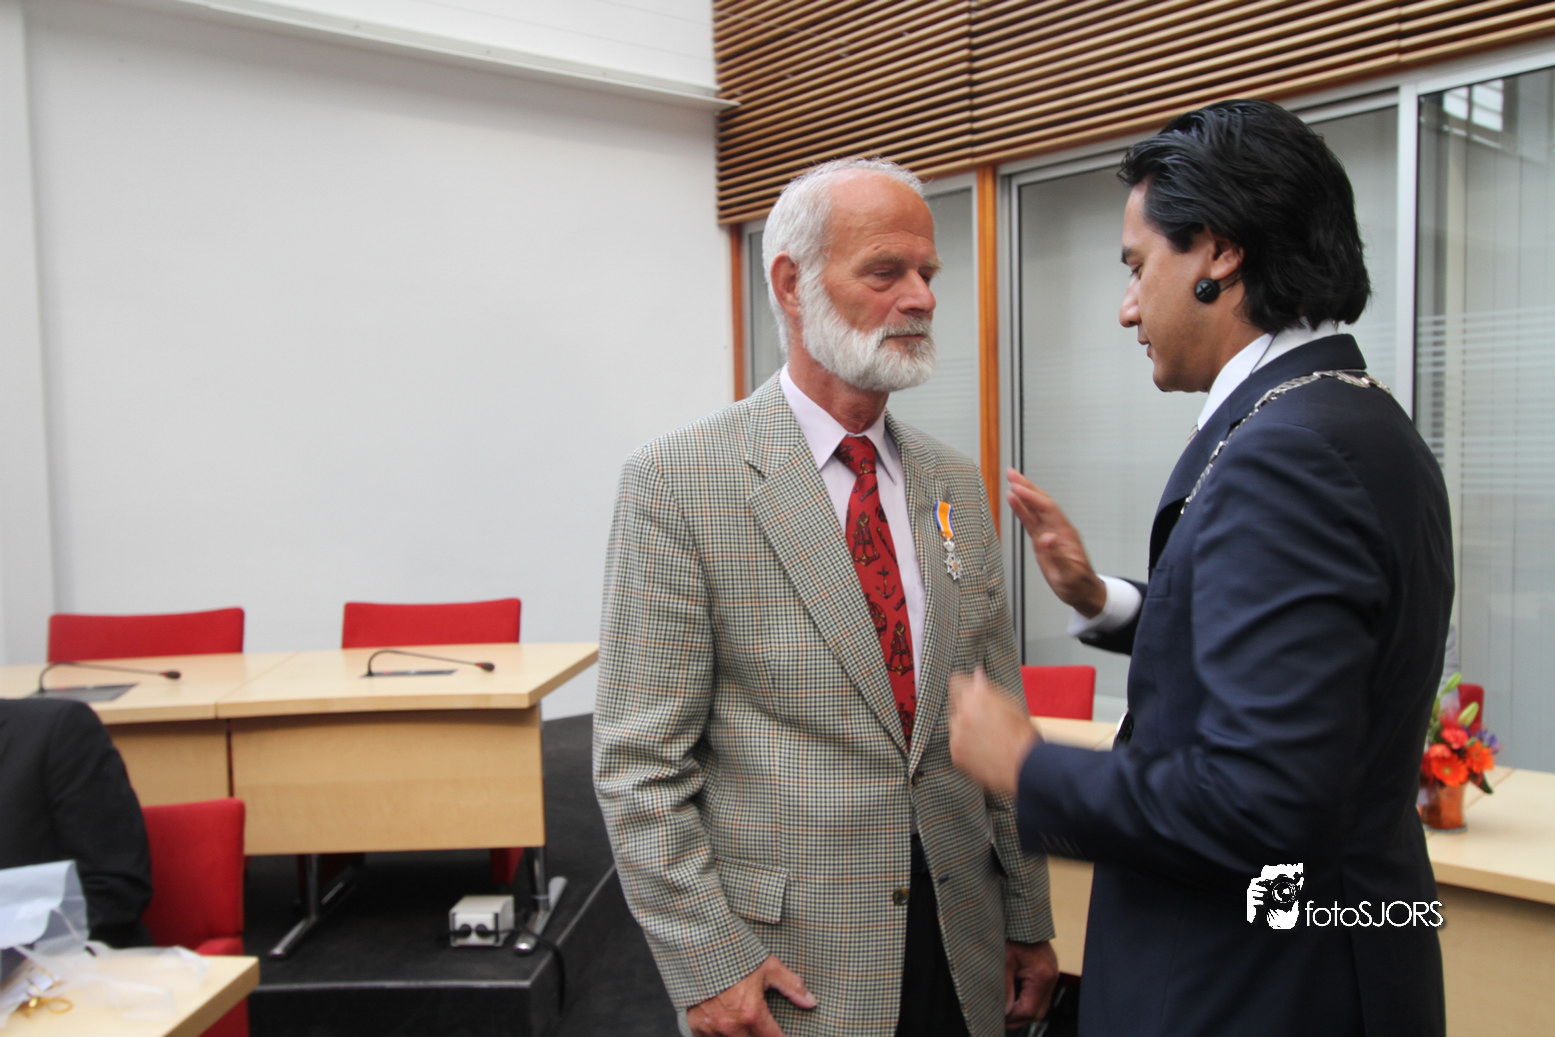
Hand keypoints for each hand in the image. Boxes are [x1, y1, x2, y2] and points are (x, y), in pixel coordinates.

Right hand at [686, 955, 815, 1036]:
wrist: (697, 947)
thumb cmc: (733, 954)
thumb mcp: (767, 967)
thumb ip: (791, 986)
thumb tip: (811, 1002)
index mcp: (751, 1014)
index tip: (782, 1035)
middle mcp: (731, 1026)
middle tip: (761, 1027)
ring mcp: (712, 1028)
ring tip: (745, 1027)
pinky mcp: (696, 1026)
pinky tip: (725, 1029)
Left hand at [948, 668, 1038, 796]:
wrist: (1024, 765)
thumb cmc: (1023, 735)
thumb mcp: (1011, 703)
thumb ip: (988, 688)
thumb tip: (977, 675)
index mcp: (976, 696)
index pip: (956, 682)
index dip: (962, 684)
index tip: (964, 687)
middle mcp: (962, 712)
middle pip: (955, 705)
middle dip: (966, 709)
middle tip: (985, 720)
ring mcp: (956, 734)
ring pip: (956, 727)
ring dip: (966, 729)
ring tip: (989, 739)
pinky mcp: (955, 753)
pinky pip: (957, 746)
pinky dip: (967, 748)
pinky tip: (985, 750)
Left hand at [1005, 940, 1058, 1026]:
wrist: (1023, 914)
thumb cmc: (1013, 933)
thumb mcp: (1004, 962)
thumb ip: (1004, 989)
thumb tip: (1003, 1012)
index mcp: (1042, 975)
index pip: (1029, 1010)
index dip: (1012, 1018)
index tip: (997, 1018)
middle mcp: (1051, 976)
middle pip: (1038, 1011)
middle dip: (1019, 1019)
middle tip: (1000, 1020)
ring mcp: (1051, 973)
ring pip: (1040, 1004)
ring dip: (1024, 1010)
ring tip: (1005, 1012)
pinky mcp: (1047, 969)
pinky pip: (1040, 993)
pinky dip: (1027, 999)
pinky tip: (1013, 998)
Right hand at [1006, 468, 1105, 618]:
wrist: (1082, 591)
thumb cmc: (1077, 584)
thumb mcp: (1069, 575)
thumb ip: (1058, 556)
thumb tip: (1047, 538)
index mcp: (1065, 534)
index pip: (1047, 509)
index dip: (1032, 497)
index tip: (1017, 488)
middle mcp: (1057, 529)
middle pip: (1042, 501)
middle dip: (1027, 486)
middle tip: (1011, 472)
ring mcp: (1050, 533)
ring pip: (1036, 508)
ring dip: (1024, 493)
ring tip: (1010, 479)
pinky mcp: (1043, 540)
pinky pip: (1031, 520)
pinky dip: (1022, 509)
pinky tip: (1013, 500)